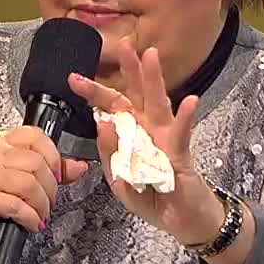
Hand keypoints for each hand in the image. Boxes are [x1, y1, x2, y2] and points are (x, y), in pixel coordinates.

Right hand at [0, 127, 89, 251]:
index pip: (35, 136)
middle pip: (36, 163)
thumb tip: (80, 166)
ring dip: (42, 205)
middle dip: (50, 188)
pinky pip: (17, 205)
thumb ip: (49, 169)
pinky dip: (31, 217)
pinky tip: (32, 223)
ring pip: (29, 183)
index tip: (57, 176)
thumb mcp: (18, 177)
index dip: (53, 156)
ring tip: (40, 214)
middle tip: (48, 203)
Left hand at [68, 37, 225, 246]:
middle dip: (128, 69)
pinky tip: (190, 100)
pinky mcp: (180, 152)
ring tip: (151, 56)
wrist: (180, 219)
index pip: (110, 107)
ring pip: (158, 103)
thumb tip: (102, 126)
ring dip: (154, 79)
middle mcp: (147, 128)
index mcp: (129, 134)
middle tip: (122, 45)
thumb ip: (110, 156)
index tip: (72, 78)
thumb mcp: (120, 181)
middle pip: (134, 94)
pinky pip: (183, 132)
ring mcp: (165, 137)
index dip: (93, 92)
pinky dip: (187, 116)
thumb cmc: (150, 196)